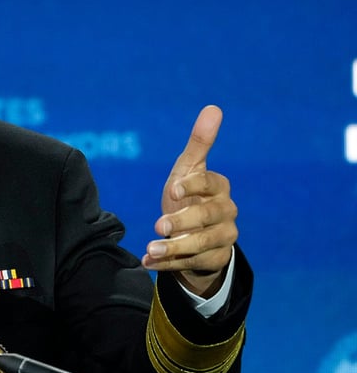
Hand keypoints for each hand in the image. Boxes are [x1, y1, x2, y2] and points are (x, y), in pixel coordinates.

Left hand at [142, 106, 237, 296]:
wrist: (194, 232)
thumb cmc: (188, 194)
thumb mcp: (189, 169)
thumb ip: (199, 142)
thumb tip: (213, 107)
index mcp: (219, 187)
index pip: (211, 183)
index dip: (193, 186)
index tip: (172, 188)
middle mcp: (227, 213)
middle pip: (207, 218)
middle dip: (183, 222)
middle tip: (158, 225)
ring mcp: (223, 238)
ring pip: (201, 245)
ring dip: (174, 248)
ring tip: (150, 249)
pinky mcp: (214, 260)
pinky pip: (191, 264)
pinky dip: (167, 264)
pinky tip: (147, 262)